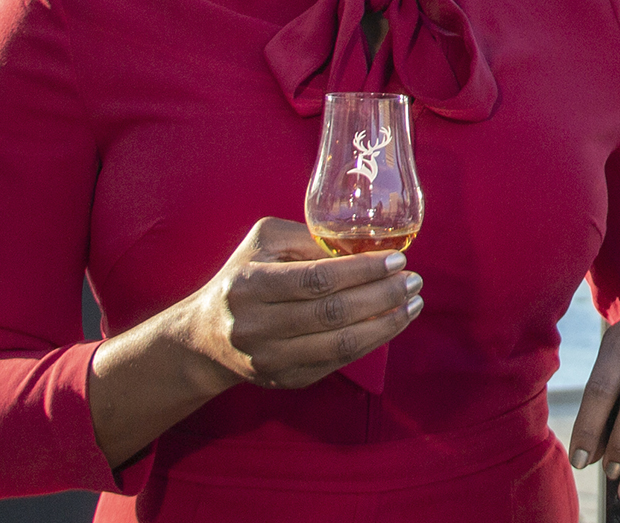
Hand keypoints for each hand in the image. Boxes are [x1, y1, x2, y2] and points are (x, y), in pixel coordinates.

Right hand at [185, 216, 423, 388]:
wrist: (207, 337)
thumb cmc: (244, 276)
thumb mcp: (264, 241)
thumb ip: (307, 237)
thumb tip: (361, 243)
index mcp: (251, 284)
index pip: (316, 279)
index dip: (361, 270)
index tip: (395, 259)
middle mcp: (258, 325)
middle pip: (333, 313)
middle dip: (382, 295)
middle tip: (413, 280)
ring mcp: (272, 359)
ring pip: (341, 345)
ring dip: (385, 324)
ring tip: (412, 303)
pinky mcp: (287, 381)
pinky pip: (338, 364)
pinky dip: (370, 343)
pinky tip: (390, 323)